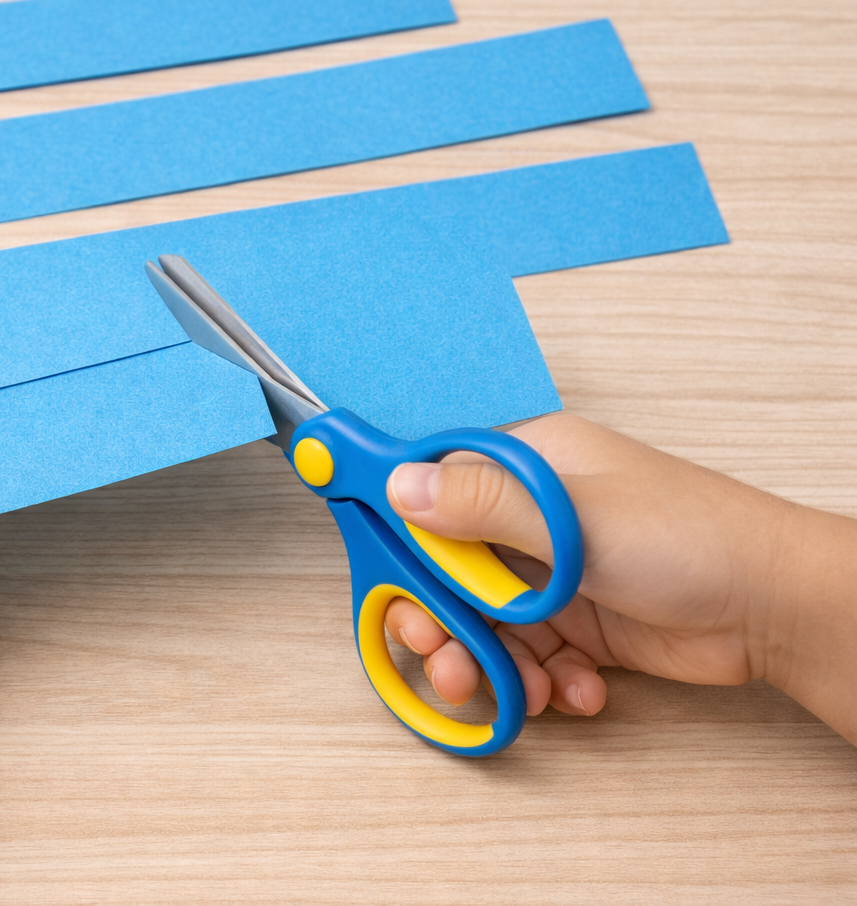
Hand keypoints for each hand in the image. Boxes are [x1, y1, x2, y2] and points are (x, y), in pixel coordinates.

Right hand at [381, 412, 856, 741]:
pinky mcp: (578, 624)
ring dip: (492, 663)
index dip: (402, 537)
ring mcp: (553, 572)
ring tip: (514, 691)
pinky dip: (542, 680)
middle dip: (441, 620)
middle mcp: (531, 517)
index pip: (434, 490)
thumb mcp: (571, 517)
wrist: (774, 610)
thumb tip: (399, 484)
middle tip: (444, 657)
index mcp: (527, 466)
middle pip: (447, 567)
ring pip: (484, 621)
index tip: (384, 579)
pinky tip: (573, 691)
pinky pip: (529, 654)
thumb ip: (479, 504)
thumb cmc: (688, 539)